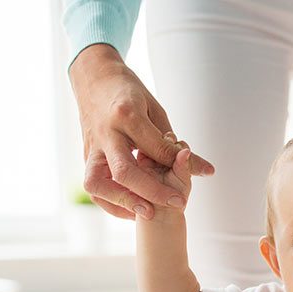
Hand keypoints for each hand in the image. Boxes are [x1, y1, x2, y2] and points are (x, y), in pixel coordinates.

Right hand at [68, 44, 214, 220]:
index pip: (154, 147)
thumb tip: (206, 171)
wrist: (93, 79)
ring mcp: (92, 146)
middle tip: (176, 203)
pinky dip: (110, 202)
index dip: (175, 165)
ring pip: (97, 182)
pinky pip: (93, 186)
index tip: (192, 180)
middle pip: (124, 171)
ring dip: (122, 201)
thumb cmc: (128, 93)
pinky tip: (132, 209)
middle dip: (151, 192)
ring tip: (148, 211)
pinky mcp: (86, 155)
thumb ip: (174, 144)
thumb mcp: (155, 110)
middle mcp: (106, 133)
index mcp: (126, 115)